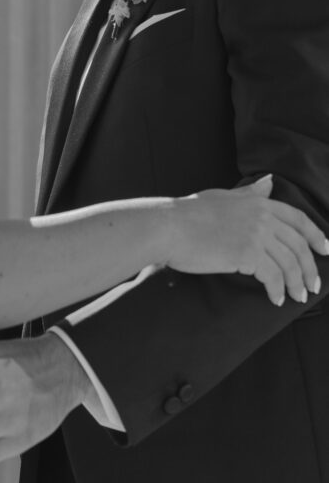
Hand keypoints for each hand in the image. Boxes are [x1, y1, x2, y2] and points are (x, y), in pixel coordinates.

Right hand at [168, 174, 328, 304]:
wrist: (169, 227)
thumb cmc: (188, 214)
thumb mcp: (222, 197)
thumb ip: (248, 193)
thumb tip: (269, 182)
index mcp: (259, 202)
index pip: (298, 219)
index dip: (316, 236)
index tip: (325, 250)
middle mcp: (263, 217)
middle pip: (298, 245)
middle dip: (309, 268)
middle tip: (312, 285)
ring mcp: (257, 235)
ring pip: (289, 264)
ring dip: (297, 284)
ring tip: (298, 297)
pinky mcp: (247, 255)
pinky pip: (273, 277)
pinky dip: (278, 291)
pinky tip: (276, 300)